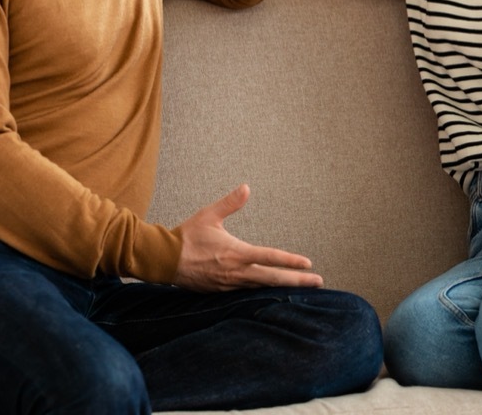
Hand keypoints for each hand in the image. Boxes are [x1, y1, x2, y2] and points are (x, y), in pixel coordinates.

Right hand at [172, 184, 324, 292]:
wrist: (163, 259)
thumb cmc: (186, 236)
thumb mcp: (209, 215)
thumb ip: (230, 203)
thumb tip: (246, 187)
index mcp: (235, 252)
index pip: (269, 257)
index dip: (290, 261)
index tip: (308, 263)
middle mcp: (236, 272)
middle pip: (273, 279)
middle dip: (297, 282)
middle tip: (318, 282)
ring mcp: (229, 284)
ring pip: (262, 288)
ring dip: (283, 288)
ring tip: (303, 288)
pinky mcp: (222, 291)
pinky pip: (248, 293)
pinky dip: (264, 292)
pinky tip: (275, 292)